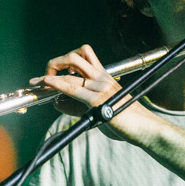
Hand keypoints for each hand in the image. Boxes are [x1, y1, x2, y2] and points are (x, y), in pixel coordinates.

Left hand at [29, 44, 161, 142]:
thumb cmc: (126, 120)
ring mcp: (101, 87)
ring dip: (51, 73)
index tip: (47, 71)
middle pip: (75, 57)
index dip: (62, 60)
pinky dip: (58, 84)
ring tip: (39, 81)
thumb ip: (79, 105)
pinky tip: (49, 85)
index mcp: (105, 77)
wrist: (145, 128)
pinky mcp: (99, 100)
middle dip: (54, 63)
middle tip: (43, 77)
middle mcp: (103, 78)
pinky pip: (74, 88)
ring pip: (72, 69)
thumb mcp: (100, 109)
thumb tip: (57, 103)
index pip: (83, 57)